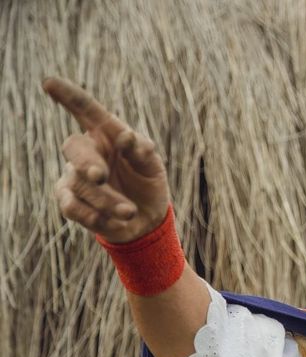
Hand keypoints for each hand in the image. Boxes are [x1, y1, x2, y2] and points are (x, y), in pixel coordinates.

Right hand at [43, 77, 170, 243]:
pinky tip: (113, 221)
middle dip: (86, 161)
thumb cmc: (147, 182)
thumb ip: (142, 150)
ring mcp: (75, 176)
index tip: (49, 82)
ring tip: (130, 212)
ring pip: (81, 184)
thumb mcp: (152, 165)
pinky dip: (93, 215)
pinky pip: (71, 207)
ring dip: (107, 200)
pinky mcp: (71, 201)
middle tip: (100, 176)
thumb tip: (126, 136)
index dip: (68, 96)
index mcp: (106, 135)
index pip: (86, 111)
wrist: (147, 218)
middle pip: (74, 147)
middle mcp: (87, 152)